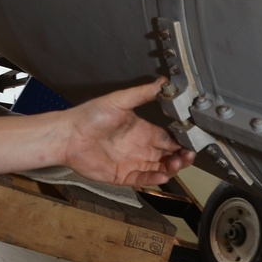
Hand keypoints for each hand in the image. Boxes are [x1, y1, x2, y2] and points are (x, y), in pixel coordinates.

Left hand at [62, 79, 194, 186]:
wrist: (68, 136)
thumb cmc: (90, 115)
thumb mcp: (120, 100)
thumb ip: (143, 93)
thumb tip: (165, 81)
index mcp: (143, 130)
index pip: (169, 137)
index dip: (182, 140)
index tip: (193, 141)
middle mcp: (140, 147)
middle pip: (168, 155)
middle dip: (182, 156)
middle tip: (188, 155)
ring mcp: (133, 162)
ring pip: (160, 168)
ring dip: (171, 168)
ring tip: (177, 164)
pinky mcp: (123, 176)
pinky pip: (143, 180)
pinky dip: (155, 179)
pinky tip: (163, 175)